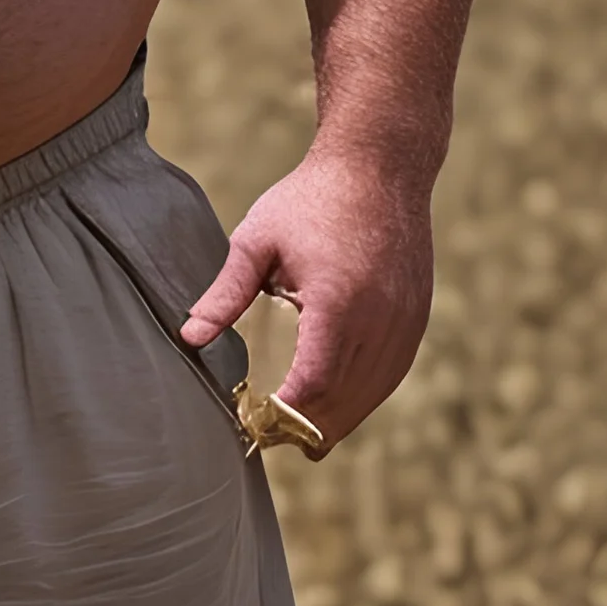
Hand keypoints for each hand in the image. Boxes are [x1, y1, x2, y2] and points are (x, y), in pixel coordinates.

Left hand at [180, 144, 435, 450]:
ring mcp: (405, 322)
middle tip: (266, 439)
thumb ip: (225, 293)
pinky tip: (336, 407)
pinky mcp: (416, 318)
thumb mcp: (257, 240)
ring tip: (297, 437)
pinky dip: (363, 398)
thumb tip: (190, 337)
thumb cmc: (310, 198)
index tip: (253, 423)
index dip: (284, 414)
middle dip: (304, 429)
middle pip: (342, 402)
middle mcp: (379, 320)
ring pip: (371, 395)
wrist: (380, 166)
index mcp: (338, 302)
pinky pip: (391, 375)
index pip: (312, 383)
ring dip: (335, 421)